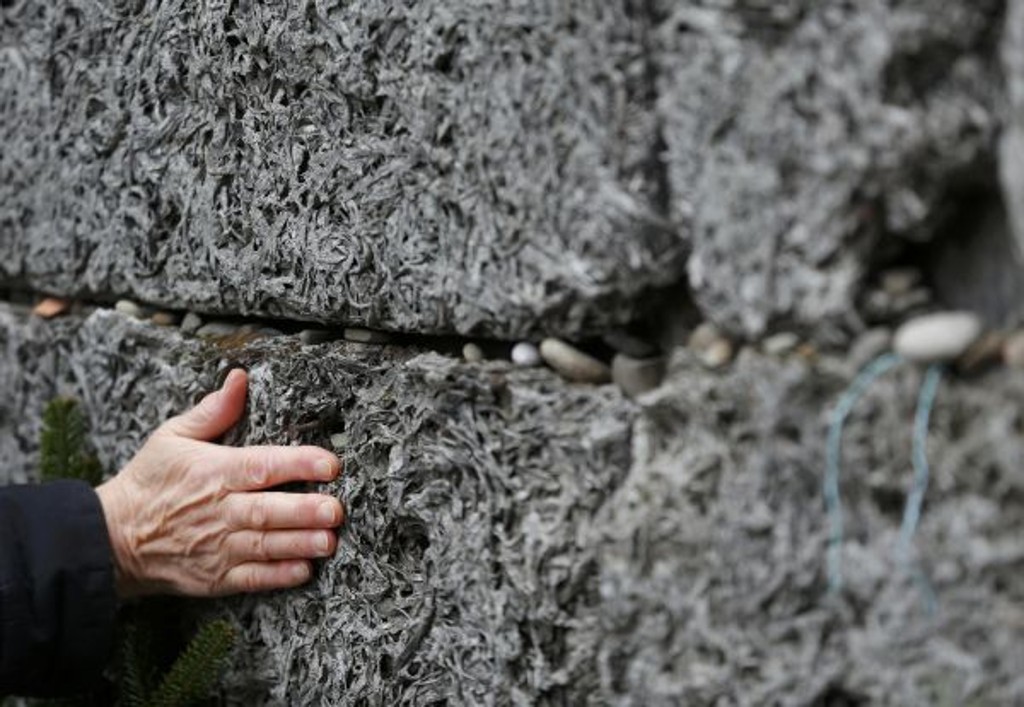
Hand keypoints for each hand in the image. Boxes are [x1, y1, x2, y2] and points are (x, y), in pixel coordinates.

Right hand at [95, 369, 343, 597]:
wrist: (111, 537)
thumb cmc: (149, 481)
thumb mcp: (171, 437)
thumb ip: (212, 410)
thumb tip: (239, 378)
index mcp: (213, 472)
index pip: (261, 465)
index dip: (297, 464)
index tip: (329, 463)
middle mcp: (218, 510)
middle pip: (267, 510)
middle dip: (304, 511)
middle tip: (336, 509)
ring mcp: (217, 547)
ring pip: (265, 546)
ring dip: (299, 544)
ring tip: (329, 541)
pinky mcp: (215, 577)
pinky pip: (252, 578)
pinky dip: (278, 576)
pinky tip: (304, 570)